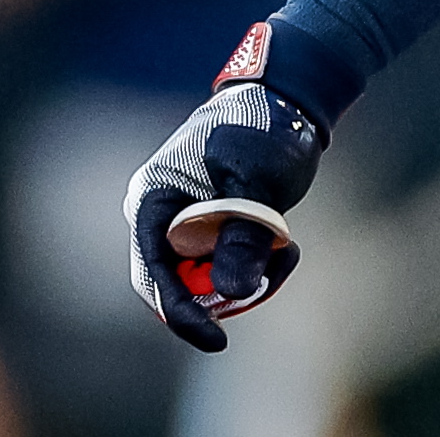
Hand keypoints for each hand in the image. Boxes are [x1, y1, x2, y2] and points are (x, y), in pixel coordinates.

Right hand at [125, 82, 321, 352]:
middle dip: (224, 294)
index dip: (181, 313)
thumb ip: (243, 236)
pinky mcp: (209, 228)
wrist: (286, 98)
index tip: (217, 341)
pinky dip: (254, 266)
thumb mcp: (257, 184)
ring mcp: (183, 222)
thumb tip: (233, 292)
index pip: (153, 273)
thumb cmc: (264, 129)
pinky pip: (224, 267)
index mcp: (153, 198)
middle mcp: (159, 213)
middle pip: (177, 283)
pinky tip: (284, 246)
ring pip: (206, 280)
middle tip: (270, 277)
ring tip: (285, 249)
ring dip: (247, 277)